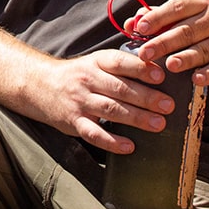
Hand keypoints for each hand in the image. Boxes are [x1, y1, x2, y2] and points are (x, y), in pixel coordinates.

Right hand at [35, 49, 177, 154]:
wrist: (40, 85)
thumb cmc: (78, 75)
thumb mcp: (95, 62)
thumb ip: (121, 66)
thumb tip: (157, 72)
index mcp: (96, 62)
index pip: (119, 62)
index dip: (140, 68)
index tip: (160, 76)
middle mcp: (87, 80)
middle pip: (119, 88)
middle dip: (146, 97)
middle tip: (168, 105)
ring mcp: (80, 102)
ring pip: (110, 110)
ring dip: (136, 118)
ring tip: (159, 124)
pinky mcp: (74, 122)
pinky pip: (94, 133)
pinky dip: (112, 141)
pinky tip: (129, 146)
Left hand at [128, 0, 208, 86]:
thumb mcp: (192, 15)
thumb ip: (162, 18)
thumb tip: (132, 22)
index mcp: (202, 3)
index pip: (177, 7)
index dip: (157, 17)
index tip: (140, 28)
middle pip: (186, 30)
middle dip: (163, 42)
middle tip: (144, 53)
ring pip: (203, 49)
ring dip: (185, 58)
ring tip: (169, 65)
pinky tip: (195, 79)